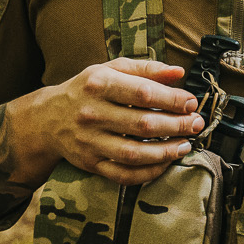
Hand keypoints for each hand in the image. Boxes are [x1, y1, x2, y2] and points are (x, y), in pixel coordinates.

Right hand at [7, 58, 204, 185]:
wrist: (47, 118)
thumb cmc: (87, 90)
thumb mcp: (111, 70)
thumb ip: (146, 69)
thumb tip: (179, 73)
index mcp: (99, 84)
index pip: (143, 93)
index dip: (172, 100)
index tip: (191, 103)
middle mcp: (92, 113)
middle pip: (142, 124)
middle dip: (177, 126)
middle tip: (196, 125)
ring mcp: (89, 142)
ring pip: (134, 153)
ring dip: (166, 152)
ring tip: (186, 145)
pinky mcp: (90, 163)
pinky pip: (123, 174)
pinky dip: (148, 172)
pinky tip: (165, 163)